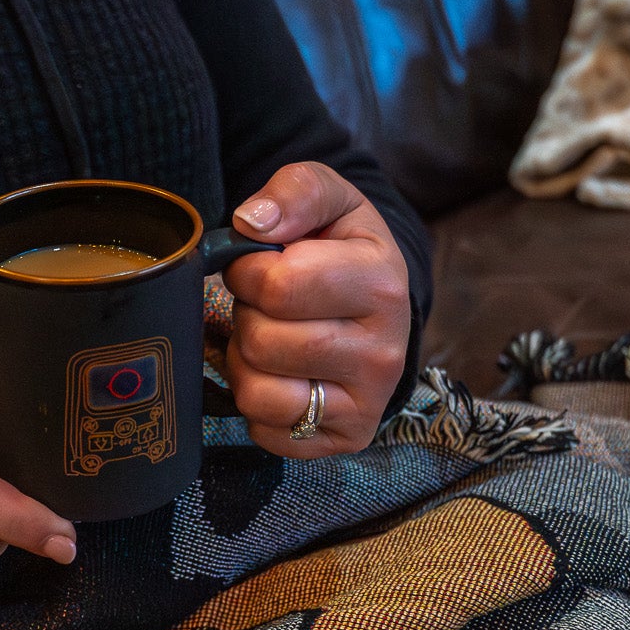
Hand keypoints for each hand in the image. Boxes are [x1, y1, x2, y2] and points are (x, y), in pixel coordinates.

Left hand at [222, 162, 411, 457]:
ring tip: (270, 339)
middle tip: (267, 307)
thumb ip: (294, 191)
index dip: (247, 271)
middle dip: (247, 317)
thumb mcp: (329, 199)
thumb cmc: (342, 248)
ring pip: (259, 394)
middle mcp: (384, 352)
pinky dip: (257, 405)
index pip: (278, 285)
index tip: (259, 266)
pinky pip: (266, 432)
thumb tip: (251, 223)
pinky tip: (280, 375)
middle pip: (263, 342)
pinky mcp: (346, 438)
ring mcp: (368, 402)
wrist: (377, 302)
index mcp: (382, 284)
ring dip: (246, 363)